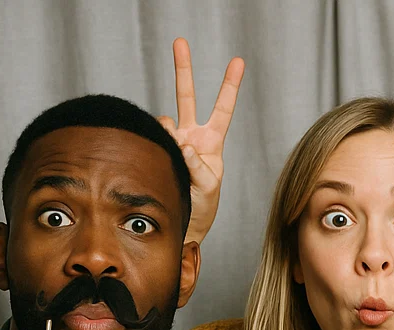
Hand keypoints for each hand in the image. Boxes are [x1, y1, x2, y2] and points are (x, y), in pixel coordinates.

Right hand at [157, 37, 243, 245]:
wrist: (184, 223)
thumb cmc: (203, 207)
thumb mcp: (208, 187)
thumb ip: (197, 165)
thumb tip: (183, 142)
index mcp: (212, 143)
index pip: (222, 109)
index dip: (229, 86)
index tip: (238, 61)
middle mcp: (192, 136)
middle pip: (186, 96)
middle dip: (183, 69)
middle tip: (179, 41)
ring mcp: (172, 142)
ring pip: (165, 120)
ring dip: (168, 133)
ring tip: (176, 154)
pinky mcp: (157, 150)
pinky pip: (155, 138)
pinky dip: (159, 146)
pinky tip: (163, 157)